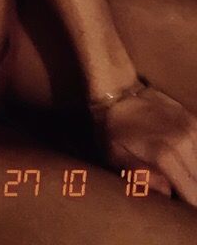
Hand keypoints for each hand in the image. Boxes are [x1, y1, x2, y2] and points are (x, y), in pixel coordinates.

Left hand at [93, 85, 196, 205]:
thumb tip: (167, 192)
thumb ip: (141, 177)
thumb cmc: (112, 128)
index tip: (181, 209)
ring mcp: (193, 128)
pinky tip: (187, 163)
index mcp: (165, 155)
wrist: (117, 91)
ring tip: (182, 178)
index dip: (189, 206)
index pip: (193, 194)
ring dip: (195, 175)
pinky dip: (196, 159)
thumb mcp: (114, 156)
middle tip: (179, 194)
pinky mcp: (195, 120)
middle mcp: (185, 141)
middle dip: (193, 191)